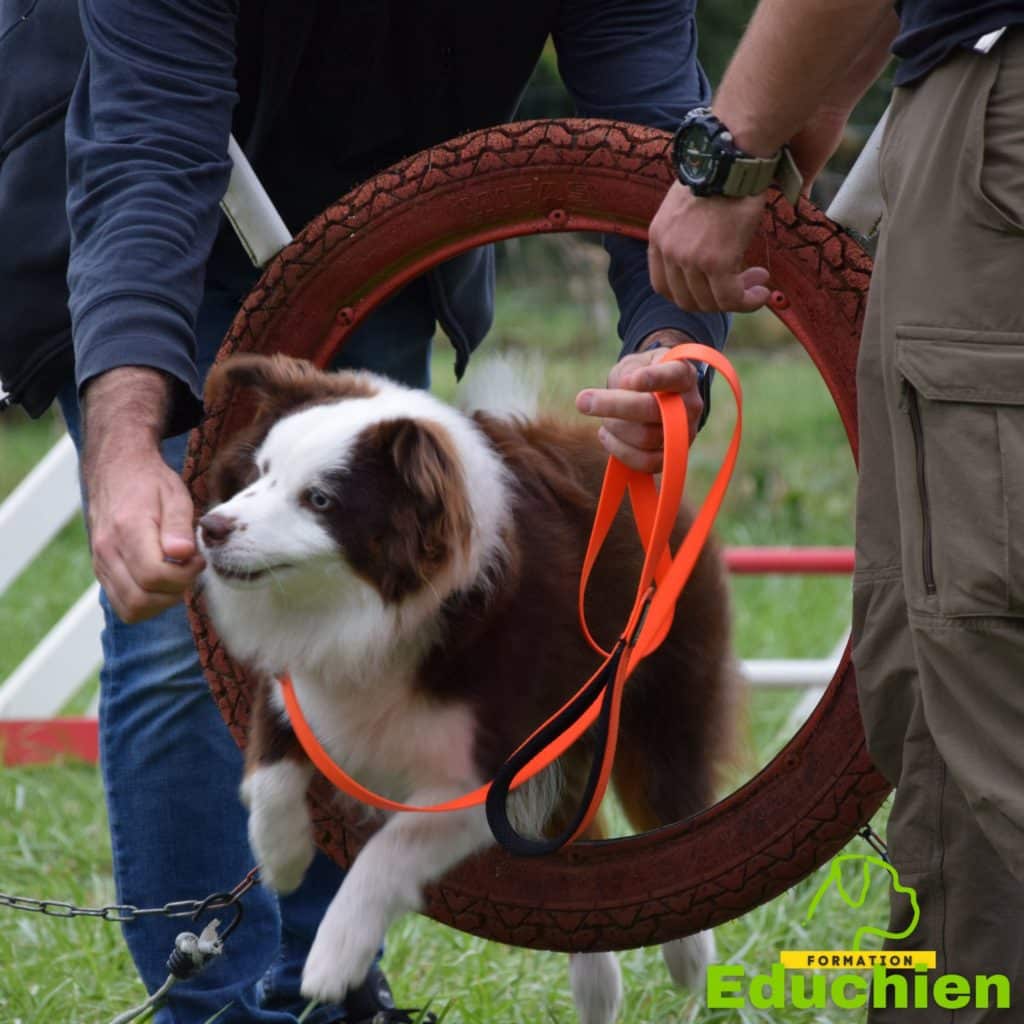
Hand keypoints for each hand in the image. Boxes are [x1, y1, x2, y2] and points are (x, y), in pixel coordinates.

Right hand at [81, 367, 204, 622]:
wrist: (116, 469)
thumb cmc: (151, 482)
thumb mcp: (174, 494)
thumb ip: (179, 525)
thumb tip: (182, 554)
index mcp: (127, 529)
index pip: (153, 575)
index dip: (183, 576)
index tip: (198, 559)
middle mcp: (107, 550)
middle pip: (141, 599)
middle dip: (174, 592)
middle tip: (190, 569)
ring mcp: (100, 563)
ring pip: (130, 608)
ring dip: (161, 602)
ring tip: (177, 575)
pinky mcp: (101, 570)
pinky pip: (122, 604)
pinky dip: (146, 602)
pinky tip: (163, 580)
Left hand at [575, 330, 703, 472]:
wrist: (655, 398)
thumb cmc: (640, 377)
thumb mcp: (634, 365)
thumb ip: (628, 373)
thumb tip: (622, 389)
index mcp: (683, 375)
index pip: (674, 375)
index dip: (653, 379)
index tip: (630, 380)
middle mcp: (690, 405)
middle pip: (652, 410)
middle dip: (614, 406)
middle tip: (583, 401)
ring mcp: (684, 434)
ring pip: (645, 437)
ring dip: (614, 427)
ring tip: (603, 420)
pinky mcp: (672, 456)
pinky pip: (646, 463)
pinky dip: (619, 450)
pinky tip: (606, 435)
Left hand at [648, 183, 770, 313]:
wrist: (733, 154)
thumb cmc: (720, 170)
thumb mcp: (690, 201)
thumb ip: (689, 229)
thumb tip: (708, 244)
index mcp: (658, 236)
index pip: (663, 286)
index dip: (689, 294)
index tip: (713, 288)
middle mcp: (667, 250)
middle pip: (686, 299)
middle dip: (715, 300)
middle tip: (743, 285)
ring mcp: (689, 259)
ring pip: (710, 303)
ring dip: (737, 299)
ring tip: (758, 283)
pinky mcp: (715, 262)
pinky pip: (730, 299)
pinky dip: (748, 302)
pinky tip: (763, 293)